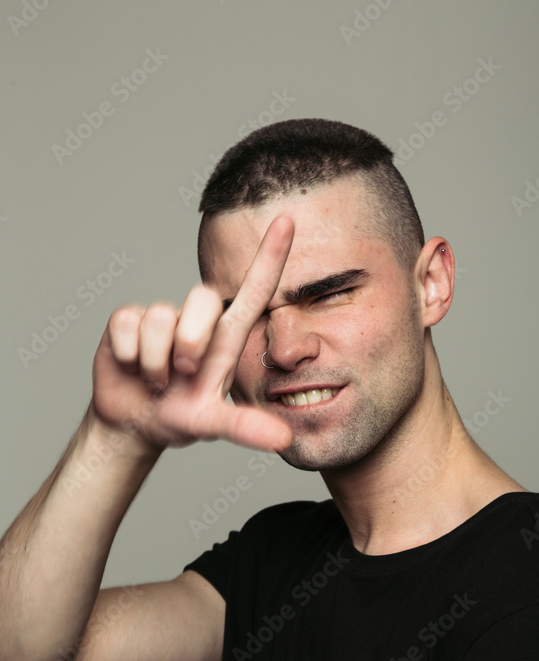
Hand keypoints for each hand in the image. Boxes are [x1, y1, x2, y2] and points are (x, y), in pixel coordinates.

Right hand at [91, 215, 294, 454]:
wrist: (134, 425)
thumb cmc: (180, 417)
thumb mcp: (213, 425)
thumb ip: (246, 429)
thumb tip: (284, 441)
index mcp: (225, 339)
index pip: (254, 292)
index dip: (270, 257)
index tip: (288, 220)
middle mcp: (196, 321)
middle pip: (201, 299)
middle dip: (190, 342)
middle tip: (182, 374)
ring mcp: (162, 318)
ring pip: (160, 317)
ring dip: (155, 361)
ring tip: (157, 381)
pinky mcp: (127, 320)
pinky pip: (128, 323)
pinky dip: (129, 355)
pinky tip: (132, 367)